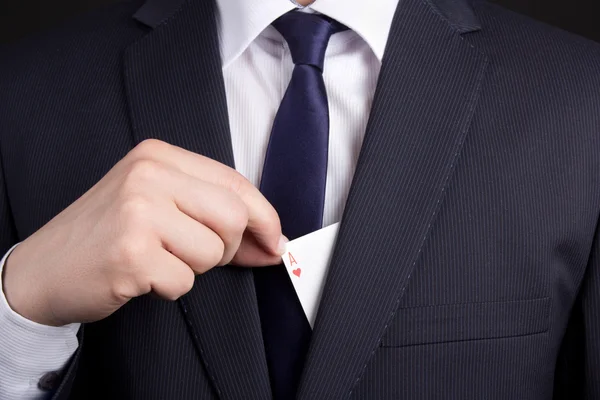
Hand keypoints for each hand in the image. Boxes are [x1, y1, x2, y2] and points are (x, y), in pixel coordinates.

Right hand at [2, 139, 284, 326]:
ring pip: (214, 251)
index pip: (235, 183)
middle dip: (228, 247)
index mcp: (158, 156)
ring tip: (158, 259)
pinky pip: (184, 282)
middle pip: (234, 216)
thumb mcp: (157, 204)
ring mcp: (138, 211)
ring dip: (193, 268)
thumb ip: (213, 212)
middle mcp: (148, 176)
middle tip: (195, 254)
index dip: (265, 216)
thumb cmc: (106, 236)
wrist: (42, 269)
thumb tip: (273, 241)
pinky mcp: (131, 252)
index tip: (275, 241)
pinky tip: (141, 276)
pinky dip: (169, 288)